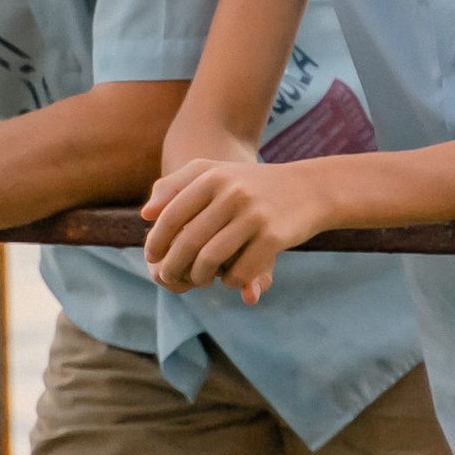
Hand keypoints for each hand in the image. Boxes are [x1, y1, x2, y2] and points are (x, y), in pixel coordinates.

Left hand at [141, 154, 325, 303]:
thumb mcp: (214, 172)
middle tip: (170, 278)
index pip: (171, 215)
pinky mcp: (274, 237)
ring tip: (200, 280)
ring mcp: (254, 215)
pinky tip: (231, 280)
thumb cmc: (250, 184)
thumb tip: (146, 214)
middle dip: (173, 266)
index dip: (156, 240)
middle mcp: (232, 193)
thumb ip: (175, 186)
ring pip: (211, 260)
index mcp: (213, 176)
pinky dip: (231, 282)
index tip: (151, 257)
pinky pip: (240, 270)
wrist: (309, 188)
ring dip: (199, 277)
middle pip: (188, 241)